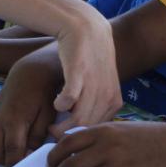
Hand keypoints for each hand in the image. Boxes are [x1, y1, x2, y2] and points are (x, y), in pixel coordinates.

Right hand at [0, 50, 60, 166]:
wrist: (29, 71)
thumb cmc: (43, 92)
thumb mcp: (47, 114)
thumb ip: (38, 136)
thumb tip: (30, 155)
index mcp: (13, 120)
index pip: (11, 153)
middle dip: (6, 162)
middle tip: (22, 160)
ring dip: (0, 155)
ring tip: (18, 150)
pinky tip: (11, 140)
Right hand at [50, 20, 121, 136]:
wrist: (87, 28)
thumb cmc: (91, 58)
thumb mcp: (102, 84)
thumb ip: (96, 105)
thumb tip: (83, 127)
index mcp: (114, 100)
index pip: (99, 130)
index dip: (82, 137)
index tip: (69, 138)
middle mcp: (107, 95)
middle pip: (88, 129)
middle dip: (70, 137)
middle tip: (55, 135)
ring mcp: (94, 85)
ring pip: (78, 120)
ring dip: (61, 126)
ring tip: (51, 126)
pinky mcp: (79, 73)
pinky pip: (69, 99)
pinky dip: (60, 105)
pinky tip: (56, 102)